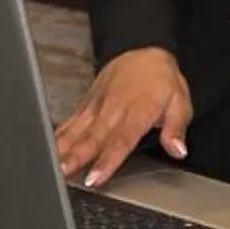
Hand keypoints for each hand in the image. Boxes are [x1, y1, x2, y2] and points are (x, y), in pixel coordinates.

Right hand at [53, 47, 192, 188]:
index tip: (96, 177)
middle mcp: (115, 107)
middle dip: (78, 156)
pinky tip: (49, 147)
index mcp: (139, 108)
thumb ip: (176, 128)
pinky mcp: (88, 102)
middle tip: (63, 173)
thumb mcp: (180, 102)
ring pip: (79, 129)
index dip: (108, 160)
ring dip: (64, 147)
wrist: (144, 52)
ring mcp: (98, 104)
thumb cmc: (162, 81)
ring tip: (52, 164)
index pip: (122, 139)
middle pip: (94, 136)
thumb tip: (178, 150)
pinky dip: (60, 134)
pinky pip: (72, 121)